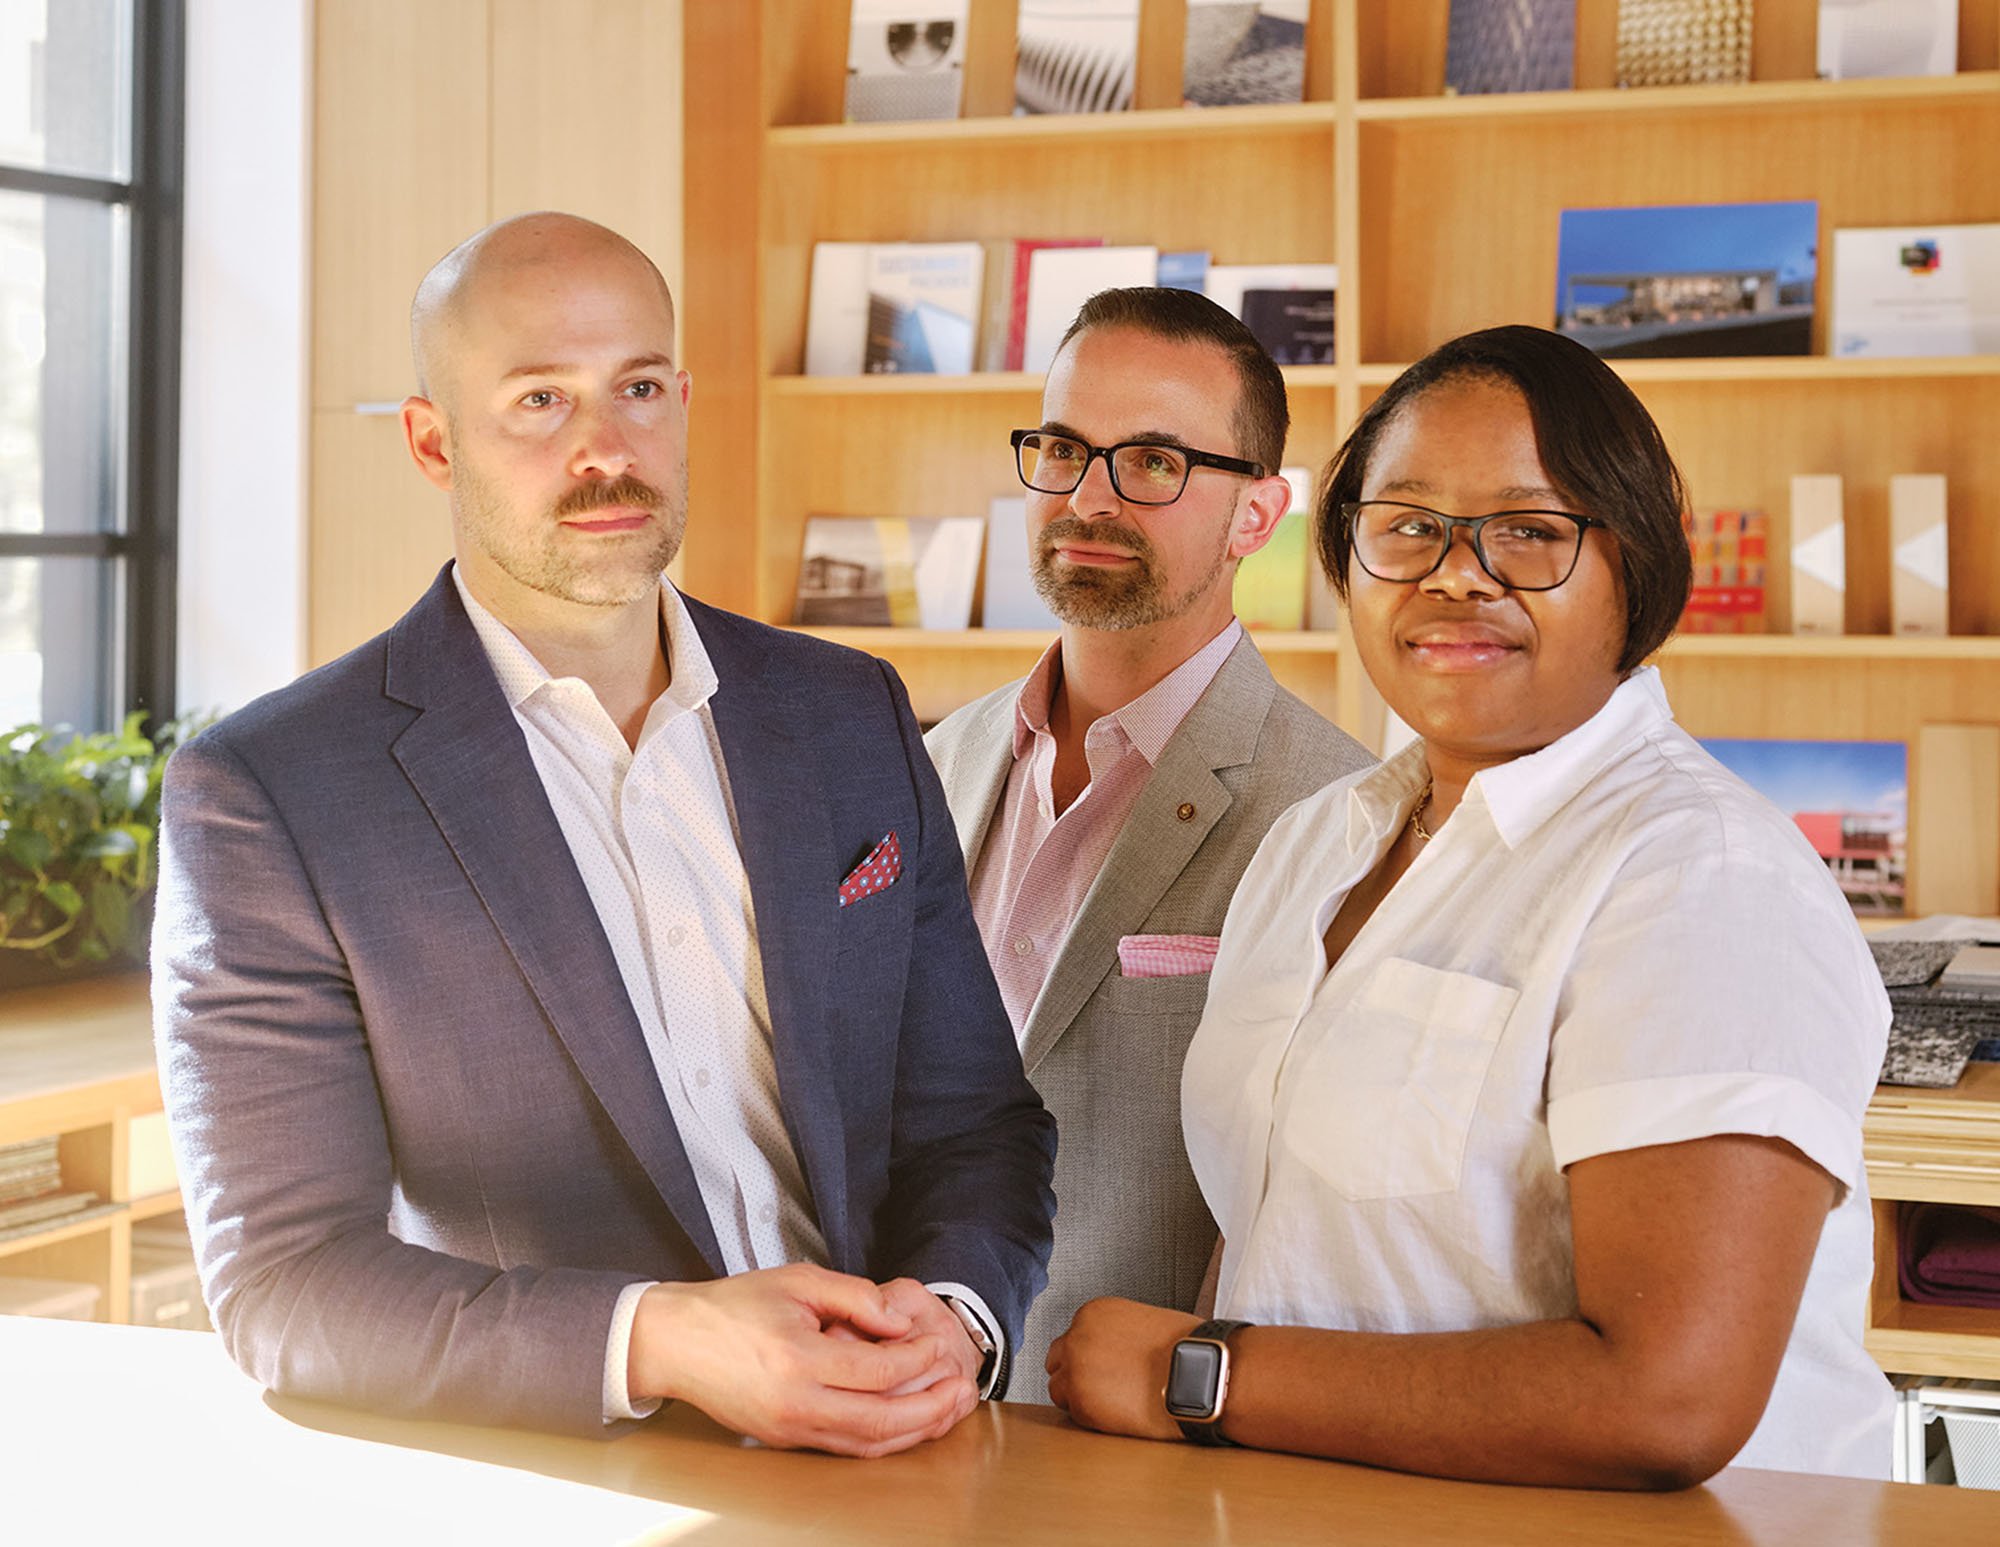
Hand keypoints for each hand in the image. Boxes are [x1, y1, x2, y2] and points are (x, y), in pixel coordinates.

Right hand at [629, 1263, 972, 1456]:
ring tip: (947, 1411)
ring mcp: (790, 1429)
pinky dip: (882, 1440)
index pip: (879, 1370)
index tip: (937, 1343)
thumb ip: (855, 1297)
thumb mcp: (798, 1281)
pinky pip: (845, 1448)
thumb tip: (900, 1321)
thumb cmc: (733, 1306)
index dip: (918, 1358)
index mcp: (799, 1359)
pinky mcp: (785, 1441)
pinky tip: (906, 1423)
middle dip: (932, 1408)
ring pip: (867, 1445)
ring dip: (914, 1431)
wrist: (675, 1342)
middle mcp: (796, 1404)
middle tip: (963, 1391)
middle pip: (882, 1420)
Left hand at [1045, 1297, 1199, 1441]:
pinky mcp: (1081, 1402)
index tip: (1105, 1367)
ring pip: (1060, 1390)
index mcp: (1093, 1313)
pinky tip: (1121, 1413)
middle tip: (1106, 1387)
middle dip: (1077, 1375)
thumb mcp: (1141, 1323)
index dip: (1089, 1357)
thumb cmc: (1184, 1349)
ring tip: (1116, 1402)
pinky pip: (1074, 1414)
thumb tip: (1105, 1354)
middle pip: (1057, 1362)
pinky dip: (1093, 1418)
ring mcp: (1076, 1370)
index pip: (1071, 1338)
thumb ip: (1113, 1334)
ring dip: (1082, 1397)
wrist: (1201, 1373)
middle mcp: (1077, 1337)